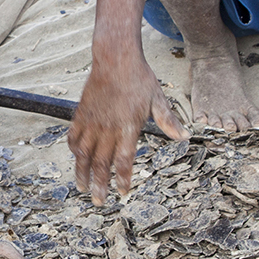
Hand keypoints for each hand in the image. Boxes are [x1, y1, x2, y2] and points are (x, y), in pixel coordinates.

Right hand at [69, 49, 187, 204]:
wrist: (115, 58)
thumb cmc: (139, 78)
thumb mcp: (158, 99)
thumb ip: (168, 121)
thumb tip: (185, 137)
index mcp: (128, 127)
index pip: (124, 159)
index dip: (122, 178)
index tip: (122, 191)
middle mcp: (108, 128)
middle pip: (102, 163)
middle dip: (100, 184)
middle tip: (99, 201)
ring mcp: (93, 121)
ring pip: (84, 154)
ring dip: (82, 173)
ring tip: (82, 187)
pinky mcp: (81, 114)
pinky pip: (74, 136)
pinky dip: (73, 150)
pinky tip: (76, 159)